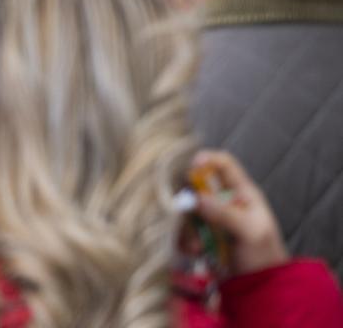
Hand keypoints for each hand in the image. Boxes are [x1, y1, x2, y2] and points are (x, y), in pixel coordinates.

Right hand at [191, 149, 288, 276]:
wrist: (261, 286)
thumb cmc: (263, 255)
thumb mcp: (249, 232)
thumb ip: (224, 213)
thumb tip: (195, 198)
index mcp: (243, 193)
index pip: (224, 164)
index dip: (207, 160)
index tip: (192, 166)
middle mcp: (224, 202)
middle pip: (197, 186)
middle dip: (190, 201)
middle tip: (189, 213)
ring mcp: (212, 219)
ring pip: (187, 210)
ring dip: (187, 227)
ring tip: (197, 246)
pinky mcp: (202, 235)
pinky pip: (183, 229)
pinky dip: (184, 240)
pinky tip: (194, 252)